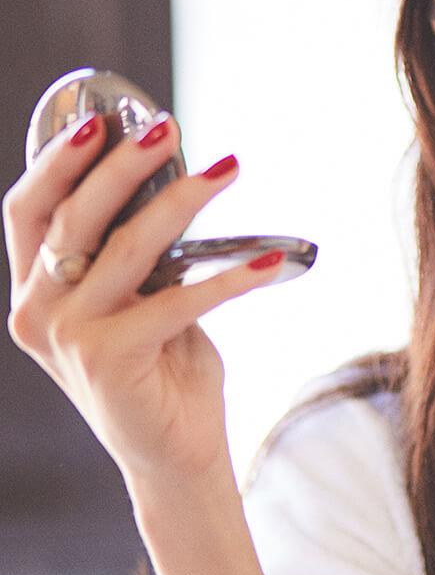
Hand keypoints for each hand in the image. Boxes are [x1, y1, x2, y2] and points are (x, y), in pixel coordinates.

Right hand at [4, 112, 283, 484]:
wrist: (175, 454)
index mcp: (36, 293)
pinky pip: (179, 301)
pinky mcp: (110, 360)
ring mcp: (69, 338)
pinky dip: (230, 278)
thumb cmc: (163, 369)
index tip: (101, 120)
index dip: (57, 160)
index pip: (25, 210)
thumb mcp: (139, 303)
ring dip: (182, 201)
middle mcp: (38, 313)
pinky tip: (269, 264)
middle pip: (73, 216)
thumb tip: (172, 182)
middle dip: (121, 164)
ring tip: (227, 170)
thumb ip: (134, 256)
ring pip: (128, 247)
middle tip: (167, 128)